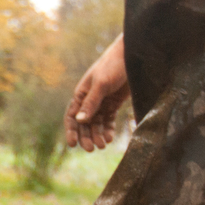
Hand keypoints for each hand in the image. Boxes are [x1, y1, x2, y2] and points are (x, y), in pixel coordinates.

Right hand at [66, 35, 129, 151]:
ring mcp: (102, 102)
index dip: (71, 130)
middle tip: (91, 149)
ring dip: (97, 135)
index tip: (72, 144)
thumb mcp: (101, 84)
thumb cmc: (114, 65)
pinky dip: (108, 129)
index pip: (72, 115)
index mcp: (82, 93)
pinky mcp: (114, 103)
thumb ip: (91, 102)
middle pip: (84, 123)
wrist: (133, 56)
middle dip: (86, 136)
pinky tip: (110, 138)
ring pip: (96, 124)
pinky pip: (108, 120)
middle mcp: (90, 99)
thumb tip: (79, 120)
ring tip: (103, 145)